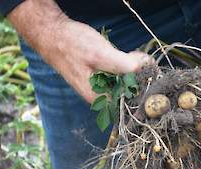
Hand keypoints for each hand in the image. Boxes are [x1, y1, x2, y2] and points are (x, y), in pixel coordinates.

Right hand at [36, 20, 152, 102]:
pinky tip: (130, 56)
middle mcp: (100, 97)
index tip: (149, 70)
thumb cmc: (72, 45)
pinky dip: (129, 66)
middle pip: (130, 93)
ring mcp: (101, 87)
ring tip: (136, 56)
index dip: (143, 87)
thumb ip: (122, 64)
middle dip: (141, 77)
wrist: (52, 34)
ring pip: (127, 83)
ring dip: (136, 71)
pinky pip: (121, 76)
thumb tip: (142, 69)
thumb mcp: (99, 54)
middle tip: (143, 59)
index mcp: (99, 98)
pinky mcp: (102, 77)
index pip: (130, 101)